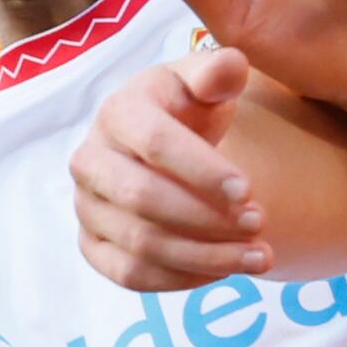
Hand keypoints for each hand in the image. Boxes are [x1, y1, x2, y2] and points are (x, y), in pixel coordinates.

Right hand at [73, 43, 276, 289]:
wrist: (163, 144)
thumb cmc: (190, 110)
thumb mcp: (207, 83)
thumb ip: (219, 72)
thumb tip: (230, 66)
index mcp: (117, 112)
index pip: (155, 144)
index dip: (203, 170)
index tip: (249, 191)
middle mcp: (90, 159)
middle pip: (143, 199)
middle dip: (207, 218)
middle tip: (260, 225)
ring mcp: (86, 206)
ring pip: (140, 244)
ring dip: (205, 256)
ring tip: (260, 257)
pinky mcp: (92, 245)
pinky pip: (130, 275)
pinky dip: (181, 279)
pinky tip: (225, 271)